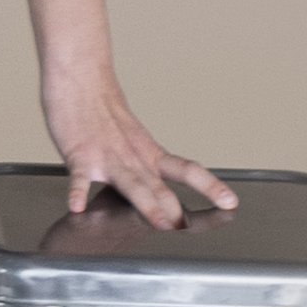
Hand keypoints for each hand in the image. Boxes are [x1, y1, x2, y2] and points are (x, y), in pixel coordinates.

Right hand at [41, 71, 236, 232]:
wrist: (80, 77)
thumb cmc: (102, 107)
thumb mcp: (131, 136)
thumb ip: (141, 165)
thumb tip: (154, 190)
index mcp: (148, 152)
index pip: (186, 170)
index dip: (210, 186)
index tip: (230, 202)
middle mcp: (133, 157)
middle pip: (159, 185)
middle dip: (174, 210)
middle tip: (187, 229)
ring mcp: (107, 157)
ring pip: (130, 183)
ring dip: (146, 203)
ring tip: (159, 222)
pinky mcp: (79, 155)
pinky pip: (78, 177)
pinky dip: (77, 191)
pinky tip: (76, 206)